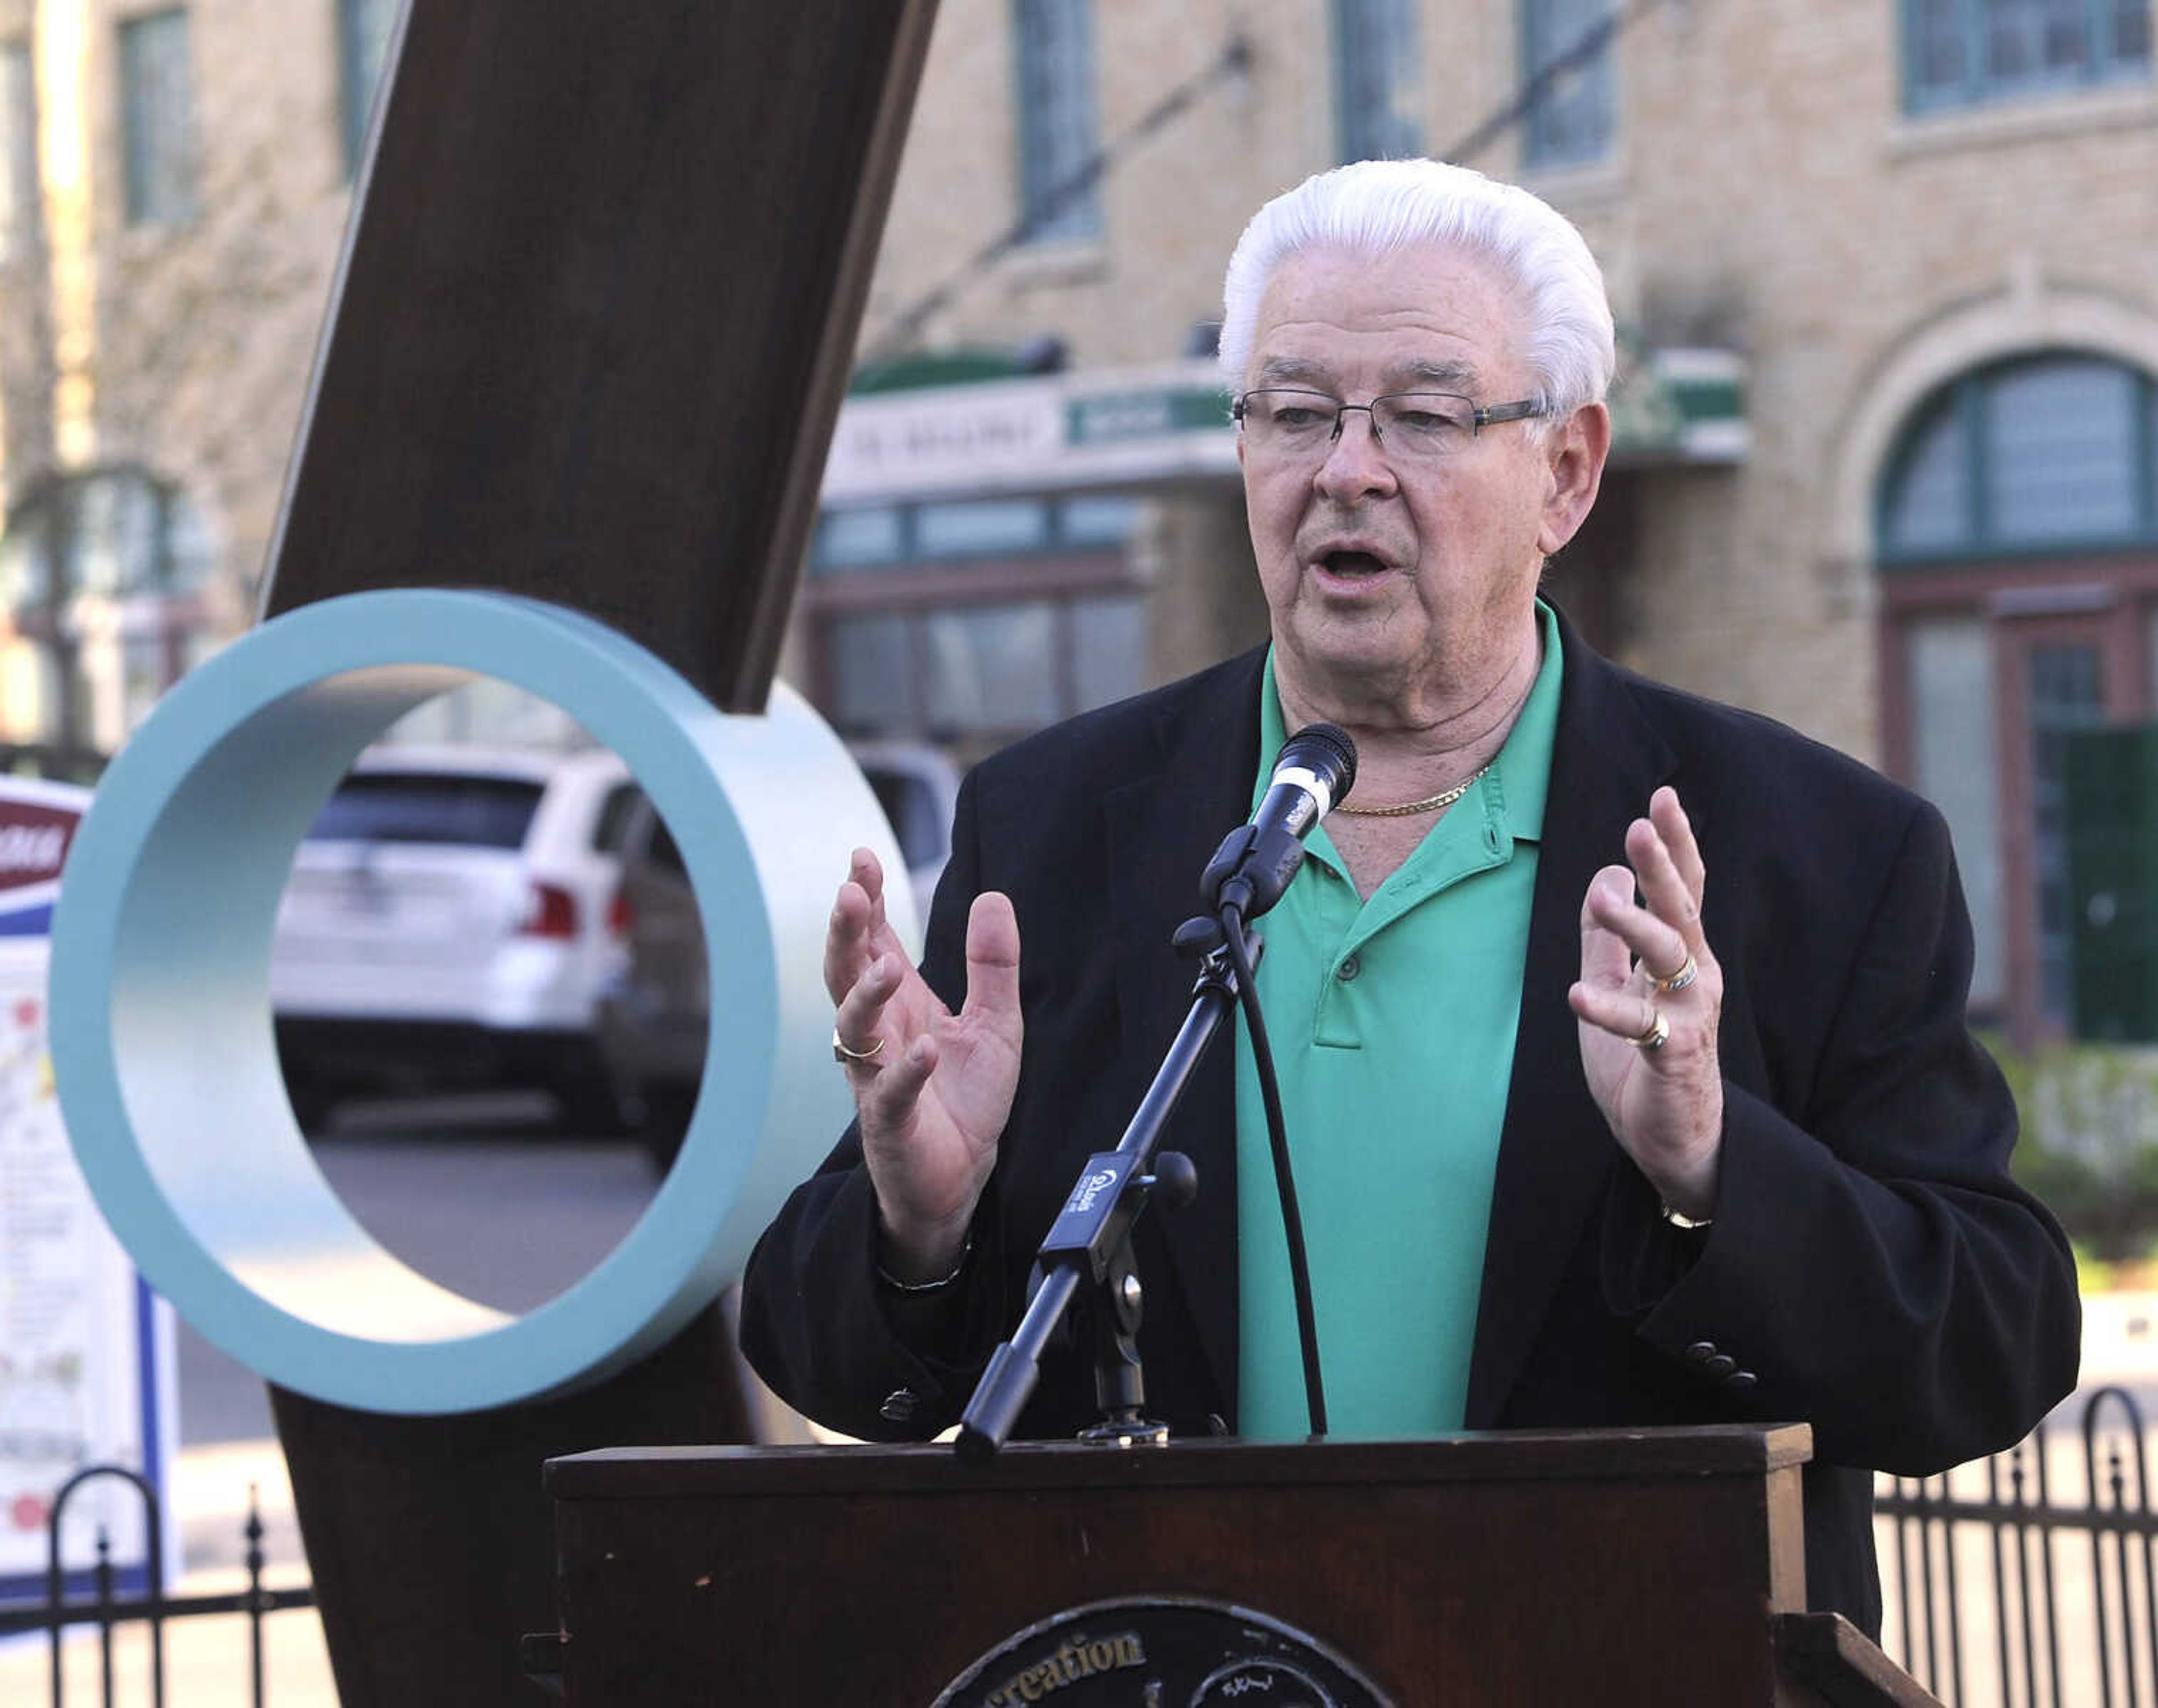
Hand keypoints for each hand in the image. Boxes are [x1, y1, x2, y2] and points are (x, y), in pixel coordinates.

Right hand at [825, 848, 1021, 1281]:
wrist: (961, 1177)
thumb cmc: (965, 1097)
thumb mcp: (994, 1022)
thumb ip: (992, 964)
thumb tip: (993, 896)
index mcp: (900, 1004)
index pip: (873, 941)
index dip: (865, 901)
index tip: (861, 858)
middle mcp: (879, 1034)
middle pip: (846, 973)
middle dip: (845, 932)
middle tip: (848, 891)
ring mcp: (878, 1078)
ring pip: (854, 1030)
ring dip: (866, 994)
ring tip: (888, 965)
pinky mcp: (892, 1123)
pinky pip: (892, 1094)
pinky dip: (906, 1071)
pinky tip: (924, 1049)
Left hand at [1567, 787, 1724, 1218]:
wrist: (1676, 1140)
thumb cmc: (1647, 1059)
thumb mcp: (1616, 987)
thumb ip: (1605, 938)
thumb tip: (1603, 876)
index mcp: (1682, 958)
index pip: (1683, 889)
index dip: (1676, 845)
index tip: (1663, 795)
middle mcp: (1696, 978)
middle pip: (1683, 909)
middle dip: (1664, 865)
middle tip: (1643, 824)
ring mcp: (1690, 1016)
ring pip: (1670, 957)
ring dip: (1636, 924)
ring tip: (1604, 897)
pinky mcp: (1676, 1057)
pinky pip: (1640, 1027)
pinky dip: (1608, 1009)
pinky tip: (1576, 993)